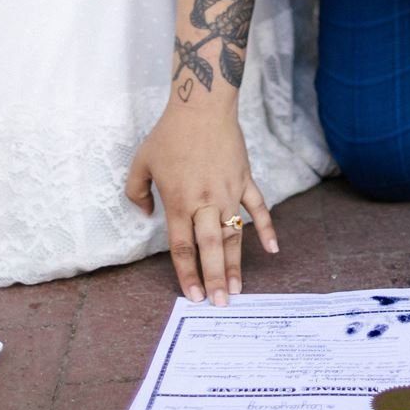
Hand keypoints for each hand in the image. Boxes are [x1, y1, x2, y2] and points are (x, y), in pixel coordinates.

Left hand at [124, 105, 276, 304]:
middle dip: (215, 278)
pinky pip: (259, 207)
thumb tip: (145, 214)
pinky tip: (273, 249)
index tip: (192, 296)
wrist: (202, 106)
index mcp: (179, 202)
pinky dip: (266, 228)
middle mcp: (205, 202)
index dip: (187, 274)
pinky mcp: (244, 179)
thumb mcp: (141, 162)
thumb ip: (136, 193)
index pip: (183, 247)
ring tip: (239, 288)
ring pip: (235, 234)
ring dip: (237, 262)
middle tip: (220, 303)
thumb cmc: (169, 135)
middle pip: (212, 247)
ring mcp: (228, 191)